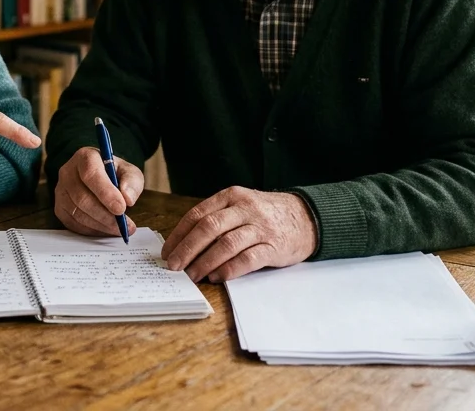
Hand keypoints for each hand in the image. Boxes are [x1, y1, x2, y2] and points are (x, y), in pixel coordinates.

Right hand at [53, 146, 143, 236]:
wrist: (100, 179)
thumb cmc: (114, 174)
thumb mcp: (129, 172)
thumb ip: (132, 182)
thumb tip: (127, 198)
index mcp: (85, 157)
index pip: (90, 173)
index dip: (105, 192)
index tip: (121, 208)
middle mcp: (68, 172)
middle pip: (82, 197)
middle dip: (105, 215)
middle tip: (124, 226)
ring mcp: (61, 191)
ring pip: (77, 212)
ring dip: (100, 224)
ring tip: (119, 229)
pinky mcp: (60, 208)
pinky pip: (73, 224)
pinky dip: (91, 230)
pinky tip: (106, 229)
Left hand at [161, 187, 317, 282]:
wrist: (307, 217)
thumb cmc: (265, 215)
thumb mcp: (241, 206)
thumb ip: (218, 219)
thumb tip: (184, 244)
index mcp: (232, 197)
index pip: (198, 214)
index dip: (179, 235)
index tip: (167, 252)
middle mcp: (245, 209)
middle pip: (209, 227)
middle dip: (188, 249)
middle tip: (174, 266)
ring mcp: (260, 227)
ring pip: (227, 244)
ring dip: (205, 262)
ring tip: (192, 275)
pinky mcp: (274, 246)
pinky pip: (248, 259)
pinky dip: (230, 269)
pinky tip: (217, 277)